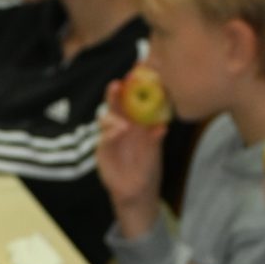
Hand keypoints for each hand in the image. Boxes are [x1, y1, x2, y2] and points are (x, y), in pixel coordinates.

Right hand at [94, 82, 165, 237]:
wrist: (137, 191)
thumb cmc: (148, 168)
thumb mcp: (155, 152)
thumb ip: (155, 139)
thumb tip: (161, 127)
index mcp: (136, 121)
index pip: (132, 99)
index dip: (133, 86)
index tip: (136, 71)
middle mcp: (121, 125)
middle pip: (115, 104)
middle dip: (115, 93)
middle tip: (118, 85)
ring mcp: (110, 136)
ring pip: (106, 118)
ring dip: (113, 116)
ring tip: (125, 124)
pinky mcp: (103, 150)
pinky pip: (104, 137)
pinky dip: (111, 133)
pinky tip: (120, 131)